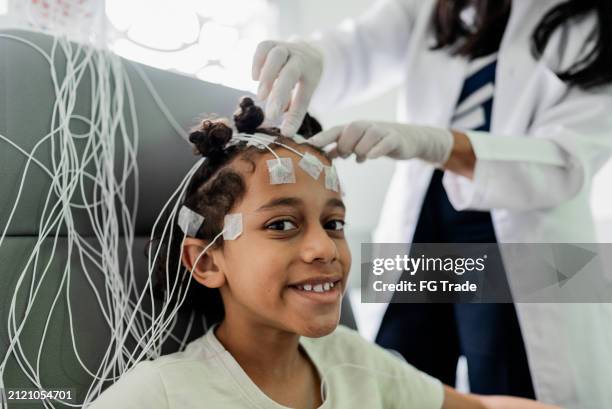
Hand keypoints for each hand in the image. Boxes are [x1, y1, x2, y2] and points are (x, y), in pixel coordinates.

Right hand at [252, 40, 322, 135]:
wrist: (309, 50)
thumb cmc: (305, 80)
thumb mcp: (304, 95)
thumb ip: (295, 113)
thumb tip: (286, 134)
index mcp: (312, 74)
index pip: (302, 95)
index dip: (293, 114)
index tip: (283, 129)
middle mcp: (300, 58)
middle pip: (289, 72)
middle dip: (278, 94)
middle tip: (269, 114)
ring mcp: (286, 48)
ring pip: (276, 55)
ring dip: (266, 76)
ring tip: (261, 96)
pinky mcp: (273, 43)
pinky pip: (263, 47)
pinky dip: (257, 62)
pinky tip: (255, 77)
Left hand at [308, 121, 454, 164]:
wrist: (408, 139)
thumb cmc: (377, 142)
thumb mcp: (358, 144)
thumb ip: (340, 148)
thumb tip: (324, 155)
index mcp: (354, 128)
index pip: (334, 131)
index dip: (322, 138)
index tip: (308, 144)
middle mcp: (366, 126)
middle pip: (350, 132)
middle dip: (345, 146)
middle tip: (347, 154)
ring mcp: (381, 131)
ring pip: (366, 138)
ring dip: (361, 150)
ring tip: (361, 157)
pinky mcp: (394, 139)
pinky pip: (384, 143)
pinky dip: (376, 151)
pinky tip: (371, 157)